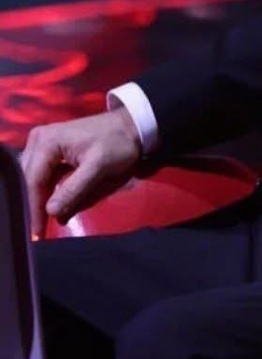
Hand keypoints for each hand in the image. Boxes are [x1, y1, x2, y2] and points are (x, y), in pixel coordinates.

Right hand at [19, 107, 141, 237]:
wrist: (133, 126)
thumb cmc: (118, 144)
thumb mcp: (98, 169)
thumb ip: (73, 191)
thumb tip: (50, 212)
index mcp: (47, 142)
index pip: (32, 181)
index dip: (33, 208)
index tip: (36, 232)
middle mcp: (39, 141)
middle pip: (30, 180)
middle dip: (35, 204)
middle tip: (40, 230)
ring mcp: (44, 144)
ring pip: (35, 178)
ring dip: (41, 198)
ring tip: (44, 221)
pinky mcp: (53, 151)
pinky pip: (44, 174)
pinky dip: (49, 190)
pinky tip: (55, 204)